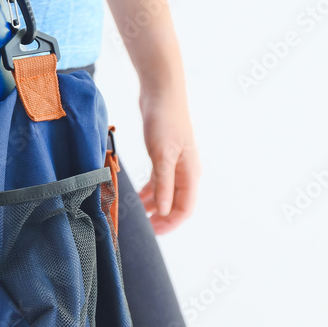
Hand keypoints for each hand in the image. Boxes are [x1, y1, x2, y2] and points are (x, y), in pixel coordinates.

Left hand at [137, 82, 200, 233]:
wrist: (161, 93)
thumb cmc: (165, 121)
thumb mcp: (162, 155)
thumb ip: (164, 184)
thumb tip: (164, 211)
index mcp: (190, 173)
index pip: (185, 208)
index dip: (170, 224)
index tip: (152, 233)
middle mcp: (186, 171)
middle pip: (176, 204)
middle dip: (161, 218)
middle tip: (142, 229)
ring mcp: (175, 164)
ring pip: (166, 193)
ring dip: (153, 206)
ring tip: (137, 217)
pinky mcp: (164, 155)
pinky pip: (158, 181)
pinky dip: (149, 191)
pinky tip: (137, 198)